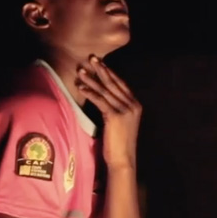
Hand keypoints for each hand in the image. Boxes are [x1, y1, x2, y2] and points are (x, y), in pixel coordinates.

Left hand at [76, 55, 141, 170]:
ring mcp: (125, 110)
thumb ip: (116, 110)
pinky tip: (80, 87)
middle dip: (101, 70)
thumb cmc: (119, 144)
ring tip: (81, 71)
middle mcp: (132, 105)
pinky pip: (100, 101)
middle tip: (91, 58)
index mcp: (135, 105)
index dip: (110, 72)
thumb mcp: (121, 123)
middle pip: (114, 83)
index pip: (121, 84)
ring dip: (91, 79)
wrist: (123, 160)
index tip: (100, 63)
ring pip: (105, 90)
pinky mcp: (115, 116)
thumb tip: (103, 99)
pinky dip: (89, 93)